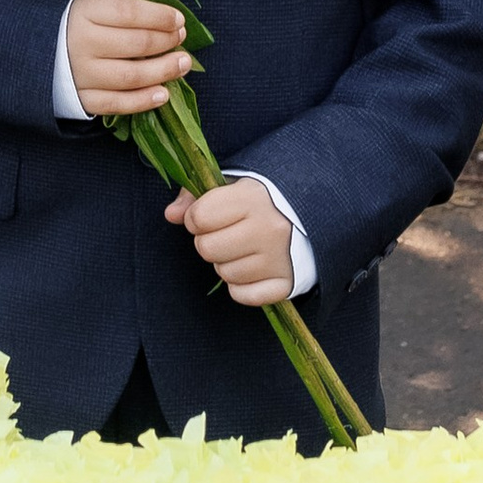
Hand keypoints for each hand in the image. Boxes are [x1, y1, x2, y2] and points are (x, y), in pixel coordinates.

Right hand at [66, 0, 192, 118]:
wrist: (31, 52)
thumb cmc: (72, 24)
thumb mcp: (90, 5)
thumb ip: (122, 10)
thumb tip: (168, 18)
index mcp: (84, 12)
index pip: (129, 13)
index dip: (159, 16)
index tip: (178, 19)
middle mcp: (82, 43)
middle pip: (136, 44)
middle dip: (166, 41)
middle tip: (181, 39)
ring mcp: (81, 74)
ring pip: (131, 76)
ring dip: (163, 70)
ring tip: (183, 64)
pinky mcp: (81, 99)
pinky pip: (117, 103)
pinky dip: (143, 101)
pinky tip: (163, 94)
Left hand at [165, 177, 295, 306]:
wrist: (311, 217)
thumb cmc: (261, 201)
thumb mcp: (230, 186)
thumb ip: (194, 196)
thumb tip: (171, 214)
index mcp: (254, 197)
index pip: (199, 217)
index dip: (196, 218)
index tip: (208, 216)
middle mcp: (269, 228)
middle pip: (207, 249)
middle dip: (209, 242)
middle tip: (225, 234)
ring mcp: (279, 258)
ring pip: (224, 273)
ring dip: (226, 263)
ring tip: (241, 249)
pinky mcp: (286, 283)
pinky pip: (244, 295)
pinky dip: (241, 287)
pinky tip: (250, 269)